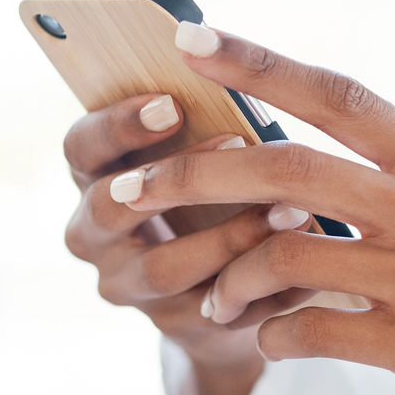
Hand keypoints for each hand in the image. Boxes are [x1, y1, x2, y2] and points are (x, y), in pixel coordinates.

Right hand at [60, 92, 317, 394]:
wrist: (219, 278)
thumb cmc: (209, 185)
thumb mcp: (191, 149)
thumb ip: (197, 119)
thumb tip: (234, 67)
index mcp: (92, 176)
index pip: (82, 147)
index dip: (119, 125)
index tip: (174, 102)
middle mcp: (94, 236)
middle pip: (106, 210)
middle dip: (174, 179)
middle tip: (237, 143)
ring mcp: (129, 287)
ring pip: (163, 269)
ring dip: (230, 237)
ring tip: (292, 208)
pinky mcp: (175, 327)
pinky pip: (216, 310)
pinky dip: (267, 286)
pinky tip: (312, 265)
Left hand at [109, 24, 394, 394]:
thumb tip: (337, 191)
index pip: (337, 92)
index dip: (257, 64)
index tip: (188, 40)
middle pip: (282, 167)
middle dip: (190, 175)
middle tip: (126, 189)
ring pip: (282, 252)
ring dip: (227, 277)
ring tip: (212, 302)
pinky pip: (311, 334)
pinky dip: (273, 340)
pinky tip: (271, 348)